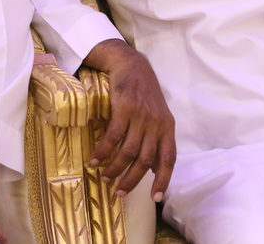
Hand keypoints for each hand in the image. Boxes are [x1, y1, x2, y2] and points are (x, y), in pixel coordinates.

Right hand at [83, 39, 175, 201]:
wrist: (131, 64)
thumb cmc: (144, 91)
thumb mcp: (159, 114)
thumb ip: (158, 139)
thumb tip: (155, 168)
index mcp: (167, 127)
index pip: (168, 159)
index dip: (162, 180)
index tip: (155, 198)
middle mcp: (156, 124)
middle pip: (145, 161)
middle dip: (132, 180)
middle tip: (119, 192)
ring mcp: (140, 117)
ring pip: (128, 152)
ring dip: (115, 169)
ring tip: (105, 179)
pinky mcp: (124, 109)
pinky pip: (113, 137)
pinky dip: (103, 152)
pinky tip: (95, 160)